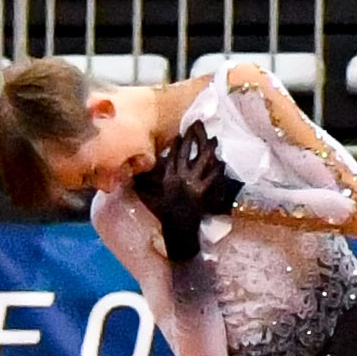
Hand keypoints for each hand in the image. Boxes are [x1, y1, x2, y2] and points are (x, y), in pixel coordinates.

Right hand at [136, 124, 238, 263]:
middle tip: (198, 124)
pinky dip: (217, 169)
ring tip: (214, 139)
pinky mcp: (202, 193)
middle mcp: (178, 179)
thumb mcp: (152, 199)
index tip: (181, 133)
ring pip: (202, 162)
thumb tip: (134, 179)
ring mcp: (191, 185)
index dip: (176, 145)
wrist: (177, 231)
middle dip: (193, 138)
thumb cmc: (165, 216)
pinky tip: (222, 162)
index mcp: (167, 179)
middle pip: (186, 153)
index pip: (171, 157)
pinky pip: (212, 177)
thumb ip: (145, 188)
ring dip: (209, 149)